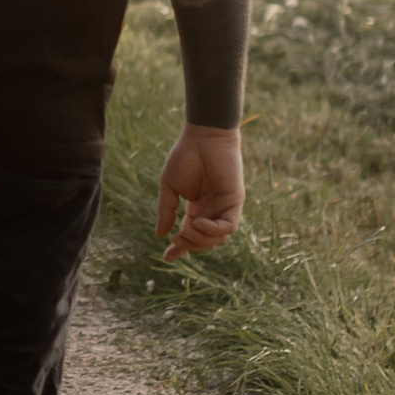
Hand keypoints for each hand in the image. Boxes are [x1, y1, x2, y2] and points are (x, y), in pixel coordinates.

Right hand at [155, 123, 242, 260]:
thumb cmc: (186, 156)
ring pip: (218, 239)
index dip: (180, 248)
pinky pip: (229, 226)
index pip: (190, 235)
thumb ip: (166, 210)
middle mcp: (212, 211)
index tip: (167, 257)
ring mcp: (224, 207)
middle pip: (205, 242)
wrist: (203, 137)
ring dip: (200, 240)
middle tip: (177, 236)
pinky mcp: (235, 201)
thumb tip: (160, 234)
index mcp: (197, 209)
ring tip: (186, 229)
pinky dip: (213, 231)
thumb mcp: (170, 187)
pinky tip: (198, 223)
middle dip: (190, 245)